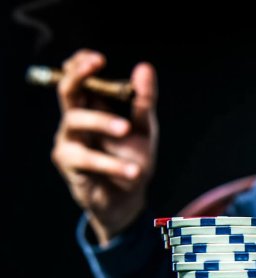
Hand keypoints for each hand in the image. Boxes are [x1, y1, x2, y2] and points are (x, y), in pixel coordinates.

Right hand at [51, 49, 158, 245]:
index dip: (82, 63)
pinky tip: (134, 171)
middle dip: (79, 75)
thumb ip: (144, 100)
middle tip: (99, 65)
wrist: (129, 198)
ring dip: (102, 121)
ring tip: (127, 130)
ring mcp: (69, 140)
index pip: (78, 76)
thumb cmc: (132, 158)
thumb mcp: (144, 128)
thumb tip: (144, 67)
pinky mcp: (68, 163)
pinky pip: (87, 158)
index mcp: (92, 106)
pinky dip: (113, 163)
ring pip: (75, 119)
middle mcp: (75, 119)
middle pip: (67, 89)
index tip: (99, 58)